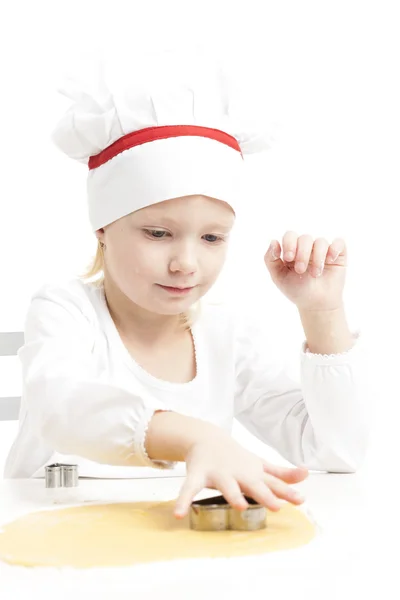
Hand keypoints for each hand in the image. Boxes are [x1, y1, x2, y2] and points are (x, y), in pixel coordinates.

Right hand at [174, 435, 307, 517]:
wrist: (206, 437)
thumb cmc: (236, 458)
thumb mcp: (260, 465)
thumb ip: (281, 474)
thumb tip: (305, 474)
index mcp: (253, 473)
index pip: (274, 483)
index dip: (287, 491)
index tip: (301, 500)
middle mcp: (238, 473)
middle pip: (255, 485)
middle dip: (265, 495)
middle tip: (277, 506)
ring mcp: (219, 474)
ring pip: (227, 485)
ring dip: (233, 494)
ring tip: (239, 505)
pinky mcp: (198, 475)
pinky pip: (189, 489)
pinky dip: (183, 500)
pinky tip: (178, 513)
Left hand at [264, 231, 346, 310]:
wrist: (316, 304)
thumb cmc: (296, 290)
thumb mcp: (278, 277)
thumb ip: (270, 259)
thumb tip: (273, 241)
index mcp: (292, 249)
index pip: (290, 236)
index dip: (289, 243)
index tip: (288, 258)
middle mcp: (308, 247)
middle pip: (305, 238)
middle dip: (302, 254)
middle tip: (300, 270)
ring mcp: (323, 250)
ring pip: (321, 241)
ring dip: (317, 257)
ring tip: (315, 274)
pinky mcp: (338, 255)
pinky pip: (339, 243)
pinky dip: (334, 249)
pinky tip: (330, 260)